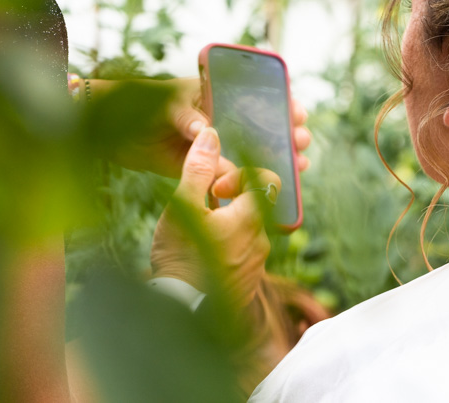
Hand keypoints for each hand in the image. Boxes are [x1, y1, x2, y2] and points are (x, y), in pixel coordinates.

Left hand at [105, 77, 311, 177]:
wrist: (114, 134)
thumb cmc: (143, 106)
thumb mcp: (166, 106)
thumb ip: (187, 119)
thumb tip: (205, 131)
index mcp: (220, 95)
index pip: (259, 95)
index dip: (282, 102)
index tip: (297, 111)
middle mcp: (226, 119)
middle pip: (265, 125)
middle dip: (288, 132)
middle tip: (301, 140)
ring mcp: (220, 145)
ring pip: (257, 151)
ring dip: (280, 156)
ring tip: (300, 163)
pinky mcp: (209, 169)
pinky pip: (236, 175)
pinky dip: (255, 180)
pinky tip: (275, 185)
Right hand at [150, 127, 280, 306]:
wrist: (180, 315)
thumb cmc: (180, 258)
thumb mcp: (183, 206)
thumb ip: (198, 168)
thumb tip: (211, 134)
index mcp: (252, 218)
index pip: (268, 179)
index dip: (241, 176)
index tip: (215, 189)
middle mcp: (262, 242)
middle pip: (254, 207)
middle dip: (230, 202)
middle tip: (202, 210)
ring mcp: (257, 266)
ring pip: (247, 233)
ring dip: (226, 227)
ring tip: (196, 236)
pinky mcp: (248, 285)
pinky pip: (242, 257)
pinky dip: (226, 250)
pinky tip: (201, 258)